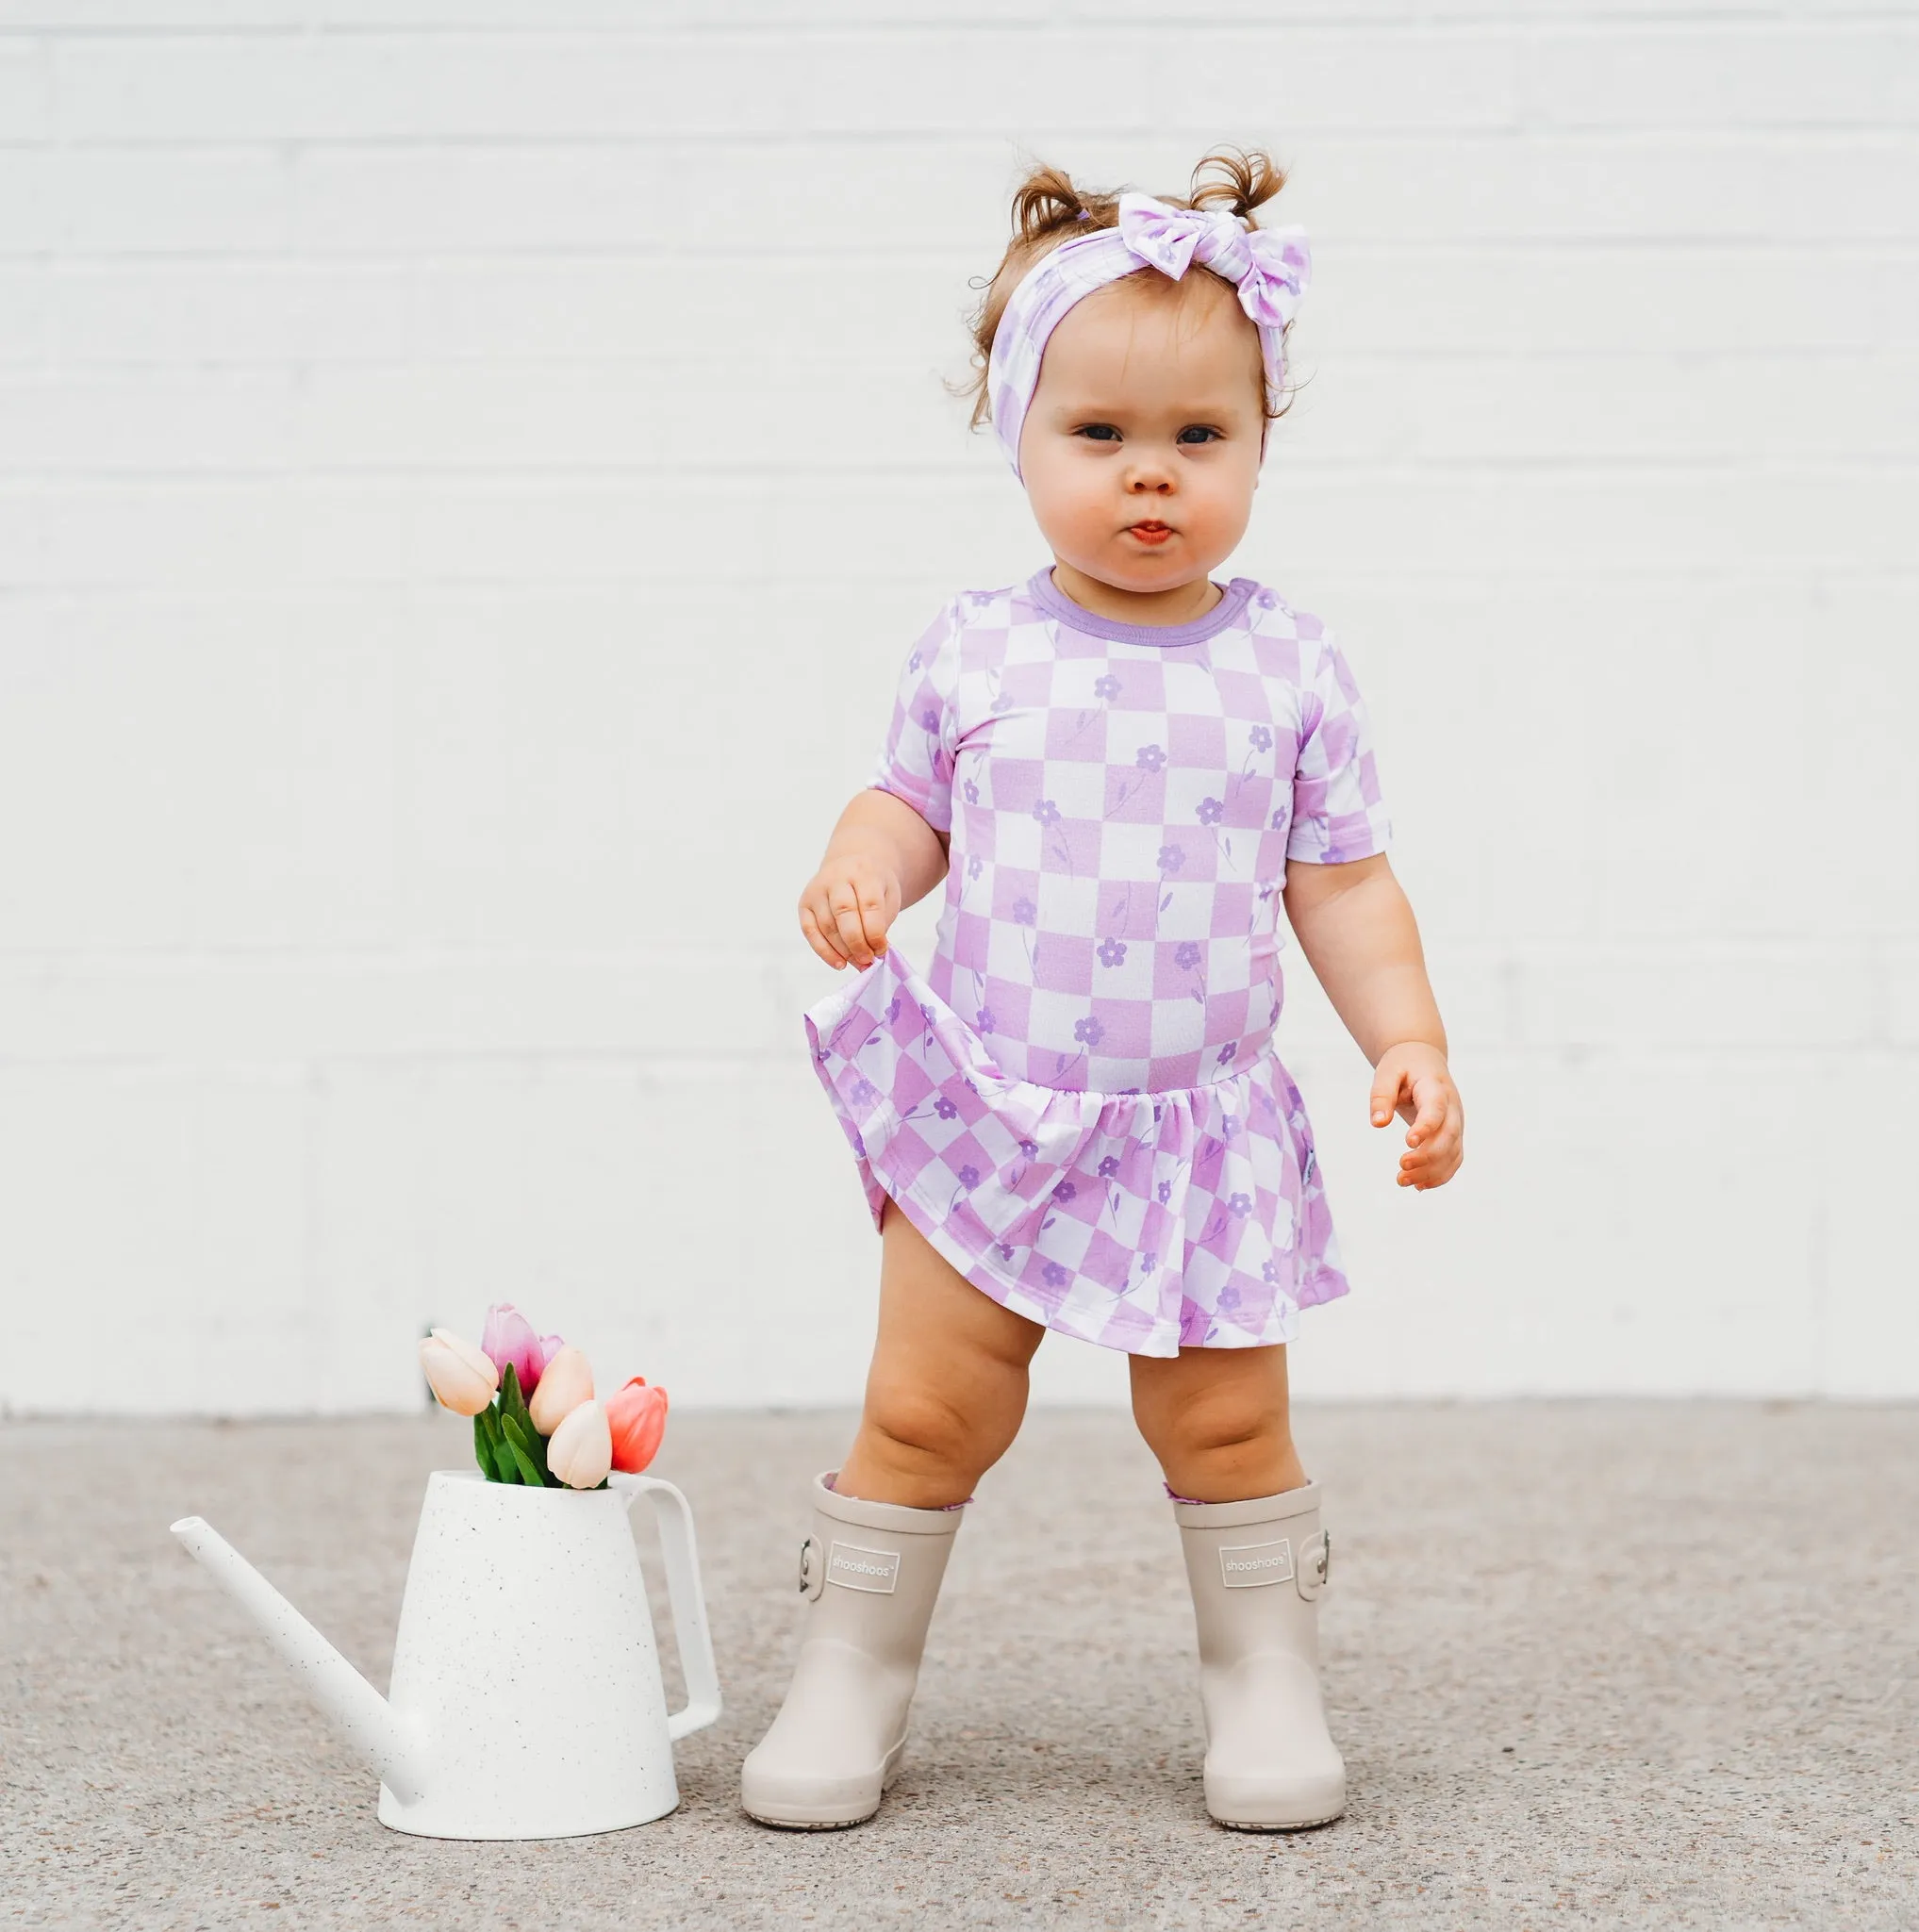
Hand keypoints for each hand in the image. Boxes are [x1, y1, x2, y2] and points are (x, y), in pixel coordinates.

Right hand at [798, 849, 901, 970]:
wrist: (852, 867)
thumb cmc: (874, 886)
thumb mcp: (888, 896)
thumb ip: (882, 922)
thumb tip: (873, 953)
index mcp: (863, 872)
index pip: (869, 904)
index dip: (875, 932)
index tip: (881, 949)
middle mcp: (836, 878)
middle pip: (843, 913)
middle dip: (857, 942)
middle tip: (868, 959)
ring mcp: (817, 890)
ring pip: (826, 925)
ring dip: (843, 950)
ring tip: (859, 963)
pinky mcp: (804, 904)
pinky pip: (810, 931)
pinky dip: (824, 951)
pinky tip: (839, 964)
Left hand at [1369, 1043, 1463, 1190]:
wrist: (1424, 1060)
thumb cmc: (1403, 1066)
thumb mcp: (1387, 1072)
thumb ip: (1381, 1095)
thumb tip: (1378, 1124)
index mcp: (1435, 1087)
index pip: (1436, 1109)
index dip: (1426, 1127)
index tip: (1407, 1142)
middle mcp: (1452, 1107)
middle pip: (1449, 1136)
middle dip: (1427, 1156)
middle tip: (1400, 1167)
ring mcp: (1456, 1123)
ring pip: (1453, 1152)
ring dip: (1431, 1172)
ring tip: (1402, 1181)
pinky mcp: (1454, 1135)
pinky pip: (1454, 1159)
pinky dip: (1440, 1175)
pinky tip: (1419, 1186)